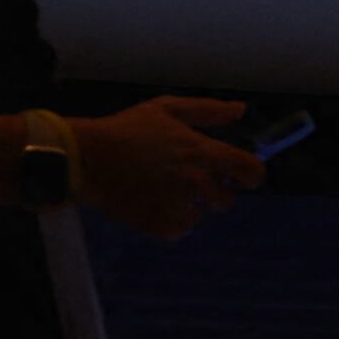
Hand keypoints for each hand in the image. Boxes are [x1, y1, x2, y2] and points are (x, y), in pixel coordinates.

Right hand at [76, 96, 264, 238]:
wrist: (87, 158)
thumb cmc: (127, 129)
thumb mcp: (166, 109)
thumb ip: (208, 111)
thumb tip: (241, 110)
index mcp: (202, 152)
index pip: (250, 171)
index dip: (251, 175)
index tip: (240, 176)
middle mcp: (196, 181)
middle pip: (227, 200)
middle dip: (215, 192)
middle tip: (188, 180)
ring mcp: (180, 206)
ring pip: (200, 215)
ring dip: (188, 206)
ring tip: (161, 188)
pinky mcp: (161, 225)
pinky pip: (179, 230)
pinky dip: (169, 220)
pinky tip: (150, 202)